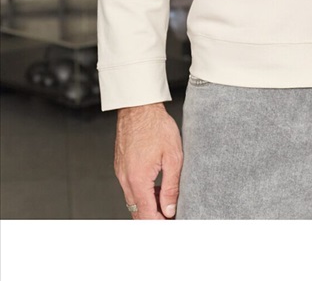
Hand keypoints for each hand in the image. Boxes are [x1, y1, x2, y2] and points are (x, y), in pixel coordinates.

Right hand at [114, 102, 182, 219]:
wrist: (139, 106)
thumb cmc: (156, 126)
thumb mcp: (173, 156)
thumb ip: (171, 186)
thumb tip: (169, 209)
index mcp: (138, 179)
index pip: (146, 214)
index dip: (159, 223)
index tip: (171, 223)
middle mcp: (125, 178)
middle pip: (137, 211)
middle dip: (153, 218)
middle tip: (170, 216)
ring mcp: (121, 172)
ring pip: (133, 200)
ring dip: (148, 205)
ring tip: (167, 200)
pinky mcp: (121, 165)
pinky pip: (130, 187)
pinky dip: (142, 192)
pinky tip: (156, 186)